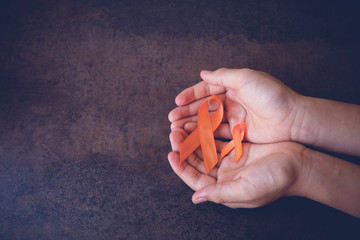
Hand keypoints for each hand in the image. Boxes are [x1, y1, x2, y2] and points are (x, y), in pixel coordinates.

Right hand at [168, 68, 301, 143]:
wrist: (292, 119)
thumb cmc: (271, 95)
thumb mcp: (246, 78)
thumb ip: (223, 75)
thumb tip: (203, 73)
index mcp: (234, 86)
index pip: (207, 89)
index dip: (191, 95)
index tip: (177, 101)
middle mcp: (233, 101)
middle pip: (205, 106)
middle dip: (187, 111)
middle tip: (172, 118)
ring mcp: (235, 118)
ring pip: (208, 121)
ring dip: (192, 124)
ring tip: (177, 128)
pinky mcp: (239, 133)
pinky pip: (218, 134)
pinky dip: (204, 135)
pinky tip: (192, 136)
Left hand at [168, 128, 303, 207]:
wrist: (300, 165)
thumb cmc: (275, 180)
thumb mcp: (246, 190)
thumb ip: (220, 194)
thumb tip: (195, 198)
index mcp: (224, 188)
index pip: (195, 179)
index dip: (181, 167)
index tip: (171, 153)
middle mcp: (224, 176)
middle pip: (197, 162)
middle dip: (184, 149)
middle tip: (174, 133)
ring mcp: (231, 161)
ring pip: (205, 149)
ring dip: (193, 139)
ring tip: (182, 126)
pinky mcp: (238, 148)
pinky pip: (217, 140)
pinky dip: (207, 132)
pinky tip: (199, 123)